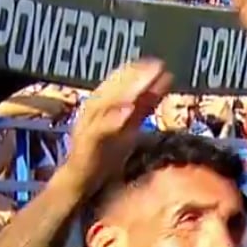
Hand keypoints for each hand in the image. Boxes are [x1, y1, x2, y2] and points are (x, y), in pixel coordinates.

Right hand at [64, 60, 171, 194]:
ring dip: (123, 91)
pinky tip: (128, 111)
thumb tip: (166, 80)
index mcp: (103, 106)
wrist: (80, 183)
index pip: (119, 83)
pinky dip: (112, 120)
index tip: (157, 63)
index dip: (137, 71)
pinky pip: (98, 130)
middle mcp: (93, 112)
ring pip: (103, 104)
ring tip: (143, 81)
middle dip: (133, 76)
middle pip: (112, 88)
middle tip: (155, 65)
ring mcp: (86, 127)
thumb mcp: (130, 126)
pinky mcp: (85, 145)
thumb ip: (144, 105)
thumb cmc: (105, 155)